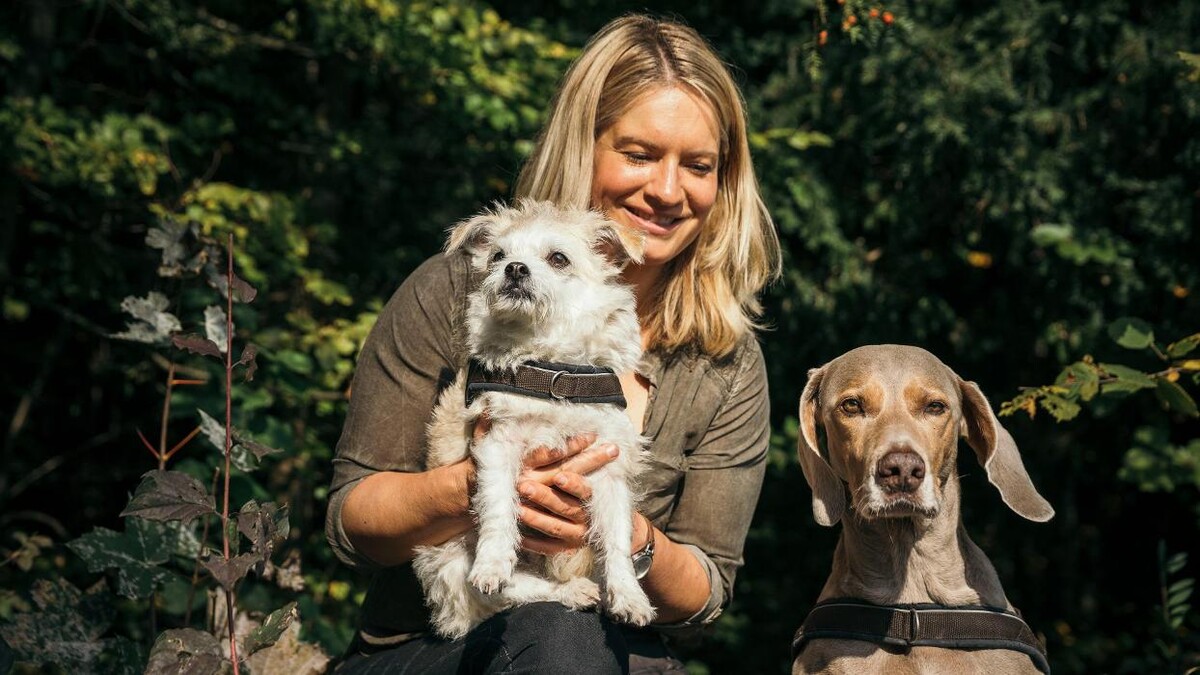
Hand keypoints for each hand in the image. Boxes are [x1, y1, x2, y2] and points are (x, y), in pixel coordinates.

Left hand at [515, 434, 618, 554]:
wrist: (613, 530)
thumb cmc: (596, 495)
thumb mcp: (596, 479)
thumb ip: (581, 463)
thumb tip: (574, 439)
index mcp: (593, 498)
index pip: (583, 490)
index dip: (573, 484)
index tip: (558, 476)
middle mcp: (585, 518)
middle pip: (565, 507)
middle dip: (544, 497)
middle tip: (522, 485)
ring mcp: (575, 535)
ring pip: (555, 527)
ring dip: (535, 518)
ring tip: (517, 508)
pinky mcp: (565, 549)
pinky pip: (548, 549)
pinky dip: (534, 544)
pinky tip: (520, 537)